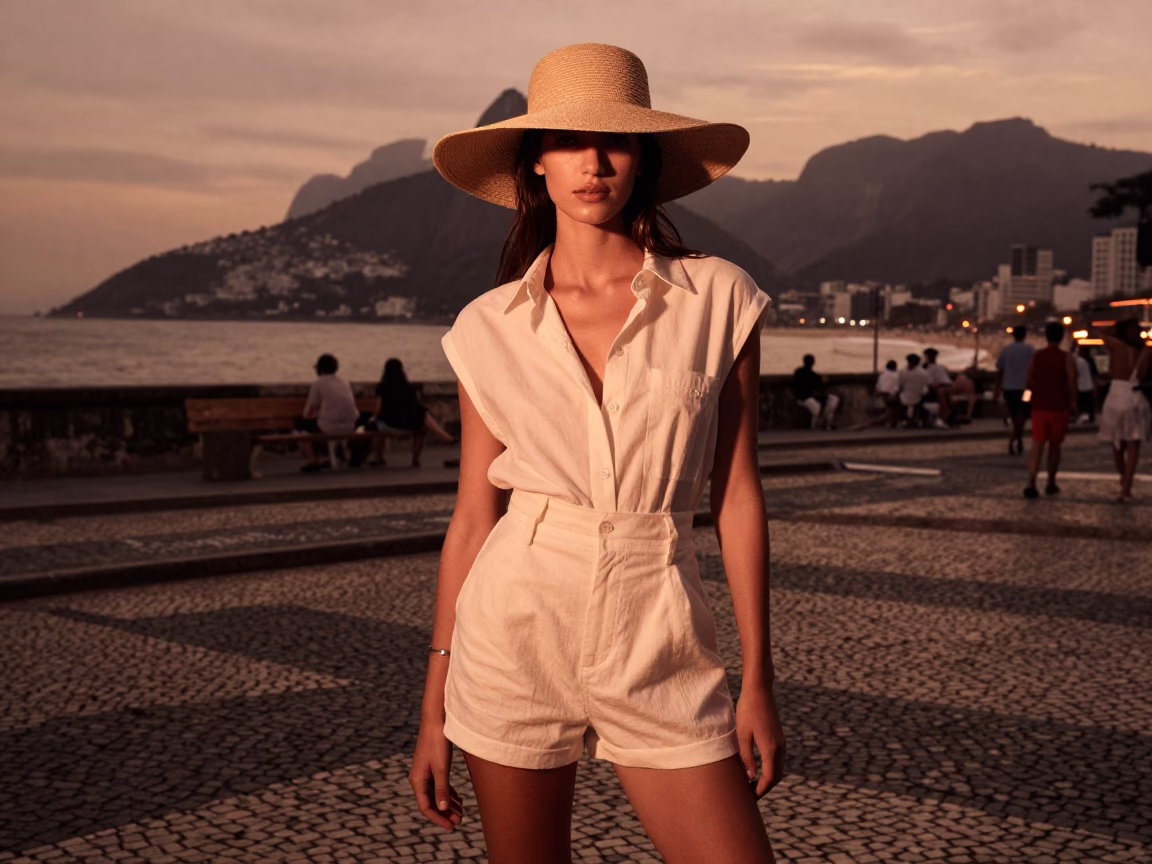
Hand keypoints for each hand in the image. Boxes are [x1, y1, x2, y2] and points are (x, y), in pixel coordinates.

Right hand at [408, 718, 463, 830]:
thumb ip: (442, 789)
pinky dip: (448, 793)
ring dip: (448, 804)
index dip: (438, 819)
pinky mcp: (432, 767)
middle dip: (445, 813)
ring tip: (461, 813)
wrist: (435, 721)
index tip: (451, 827)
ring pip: (436, 794)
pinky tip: (459, 799)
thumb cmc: (437, 743)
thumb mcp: (441, 768)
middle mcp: (419, 779)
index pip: (426, 807)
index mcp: (417, 781)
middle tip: (459, 822)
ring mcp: (425, 773)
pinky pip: (439, 785)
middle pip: (431, 802)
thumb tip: (443, 809)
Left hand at [735, 680, 785, 798]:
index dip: (761, 790)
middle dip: (765, 787)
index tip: (751, 798)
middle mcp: (780, 747)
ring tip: (752, 783)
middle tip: (750, 794)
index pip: (769, 778)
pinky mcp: (779, 737)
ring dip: (769, 778)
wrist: (759, 690)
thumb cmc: (747, 710)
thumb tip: (750, 777)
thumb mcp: (742, 735)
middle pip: (776, 776)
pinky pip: (778, 759)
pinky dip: (771, 768)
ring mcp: (781, 742)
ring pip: (779, 768)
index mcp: (771, 748)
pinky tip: (758, 768)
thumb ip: (746, 757)